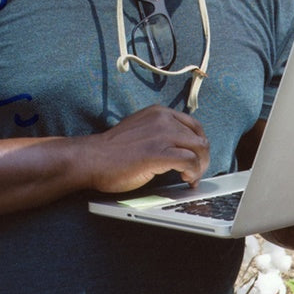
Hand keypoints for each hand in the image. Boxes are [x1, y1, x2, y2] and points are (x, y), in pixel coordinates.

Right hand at [83, 104, 209, 193]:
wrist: (91, 159)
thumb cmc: (112, 151)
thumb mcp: (141, 131)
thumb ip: (160, 133)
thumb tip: (181, 148)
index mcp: (159, 113)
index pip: (194, 125)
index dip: (199, 145)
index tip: (196, 158)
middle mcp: (163, 120)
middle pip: (199, 138)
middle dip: (202, 159)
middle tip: (196, 173)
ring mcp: (161, 135)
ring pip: (199, 149)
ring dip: (199, 167)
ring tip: (191, 178)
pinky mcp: (158, 153)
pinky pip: (189, 161)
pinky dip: (192, 173)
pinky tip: (185, 180)